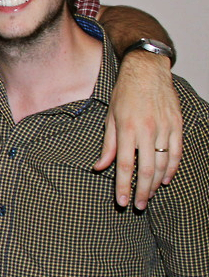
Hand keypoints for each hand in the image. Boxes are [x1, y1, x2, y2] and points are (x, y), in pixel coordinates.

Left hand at [94, 51, 181, 209]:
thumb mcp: (110, 117)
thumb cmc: (125, 93)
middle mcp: (147, 130)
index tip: (122, 202)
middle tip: (138, 206)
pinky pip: (176, 152)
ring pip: (163, 164)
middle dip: (141, 191)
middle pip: (146, 169)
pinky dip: (172, 168)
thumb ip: (107, 144)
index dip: (123, 186)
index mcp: (127, 129)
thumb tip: (100, 167)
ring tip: (149, 195)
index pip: (124, 165)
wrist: (147, 70)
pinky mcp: (177, 125)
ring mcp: (164, 128)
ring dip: (156, 183)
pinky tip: (165, 179)